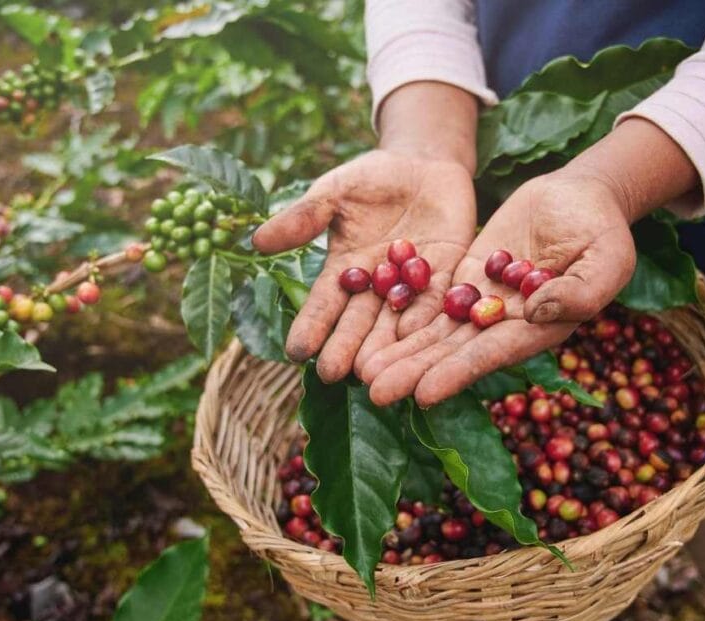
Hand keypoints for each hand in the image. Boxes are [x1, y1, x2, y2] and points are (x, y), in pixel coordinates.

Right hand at [251, 148, 476, 381]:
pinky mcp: (447, 275)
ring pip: (396, 322)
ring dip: (385, 347)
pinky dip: (426, 318)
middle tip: (334, 374)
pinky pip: (437, 300)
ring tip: (373, 372)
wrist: (423, 163)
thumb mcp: (333, 192)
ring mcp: (411, 285)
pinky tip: (415, 338)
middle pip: (359, 322)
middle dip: (346, 347)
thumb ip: (303, 217)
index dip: (311, 326)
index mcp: (344, 270)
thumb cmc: (371, 177)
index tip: (296, 350)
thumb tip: (257, 241)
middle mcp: (376, 287)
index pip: (324, 304)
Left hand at [359, 169, 636, 405]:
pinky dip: (403, 315)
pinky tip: (371, 330)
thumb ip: (579, 291)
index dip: (457, 373)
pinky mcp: (466, 278)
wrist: (581, 198)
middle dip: (414, 372)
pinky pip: (431, 299)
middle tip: (374, 391)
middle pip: (453, 352)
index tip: (423, 393)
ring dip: (400, 352)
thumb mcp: (607, 259)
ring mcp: (482, 302)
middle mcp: (505, 325)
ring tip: (362, 372)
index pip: (492, 355)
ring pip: (435, 331)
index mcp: (540, 329)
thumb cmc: (604, 230)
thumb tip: (534, 312)